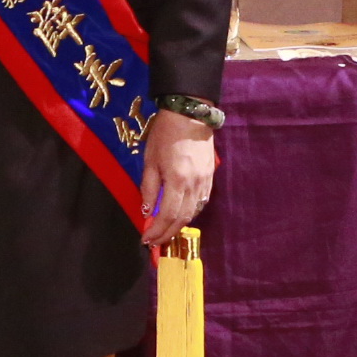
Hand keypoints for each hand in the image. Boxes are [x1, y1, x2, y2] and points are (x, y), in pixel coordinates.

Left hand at [139, 111, 217, 246]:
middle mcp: (194, 185)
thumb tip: (146, 212)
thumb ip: (148, 188)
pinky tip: (180, 215)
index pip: (167, 216)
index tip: (146, 240)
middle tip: (155, 242)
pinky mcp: (210, 177)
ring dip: (179, 226)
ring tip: (165, 231)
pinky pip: (201, 202)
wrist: (190, 115)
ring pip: (193, 213)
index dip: (157, 231)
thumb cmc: (165, 134)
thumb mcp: (150, 160)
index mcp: (177, 181)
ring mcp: (205, 182)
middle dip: (167, 234)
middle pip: (182, 219)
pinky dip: (189, 213)